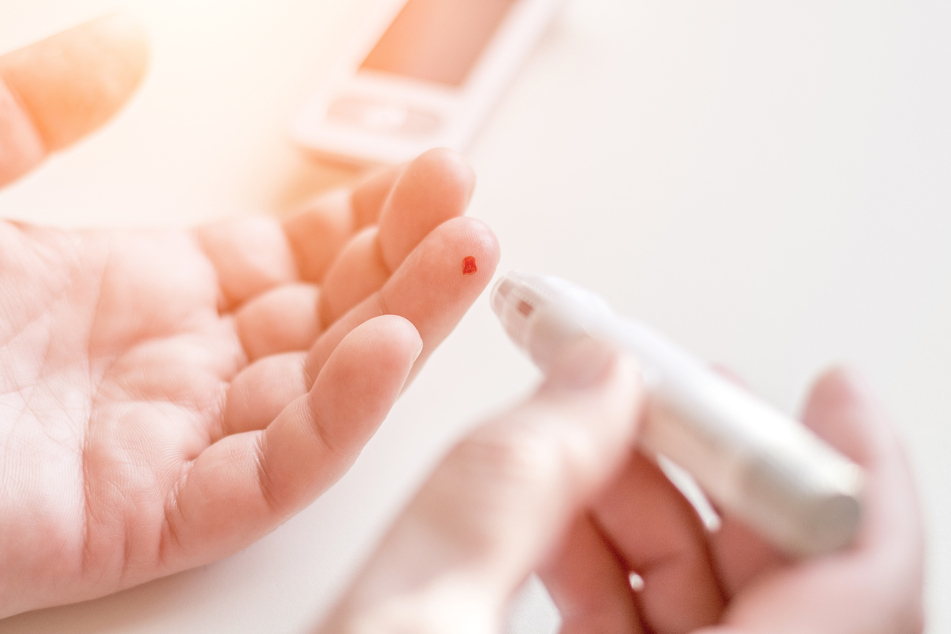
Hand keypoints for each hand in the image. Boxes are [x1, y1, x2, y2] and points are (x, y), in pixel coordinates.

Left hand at [0, 15, 498, 616]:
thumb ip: (46, 107)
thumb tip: (131, 44)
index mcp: (146, 293)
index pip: (297, 256)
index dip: (369, 214)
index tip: (431, 169)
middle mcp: (178, 368)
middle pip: (332, 315)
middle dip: (408, 256)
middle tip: (464, 201)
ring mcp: (175, 442)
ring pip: (327, 390)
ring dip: (406, 322)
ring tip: (467, 253)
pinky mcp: (157, 517)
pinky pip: (276, 470)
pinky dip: (342, 415)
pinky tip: (387, 347)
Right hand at [319, 341, 923, 633]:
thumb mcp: (401, 626)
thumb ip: (504, 487)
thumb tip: (593, 383)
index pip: (860, 596)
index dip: (853, 478)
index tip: (827, 394)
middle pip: (790, 596)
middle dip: (720, 478)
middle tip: (657, 399)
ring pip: (723, 617)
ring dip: (657, 517)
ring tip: (575, 452)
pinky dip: (616, 575)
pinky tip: (554, 528)